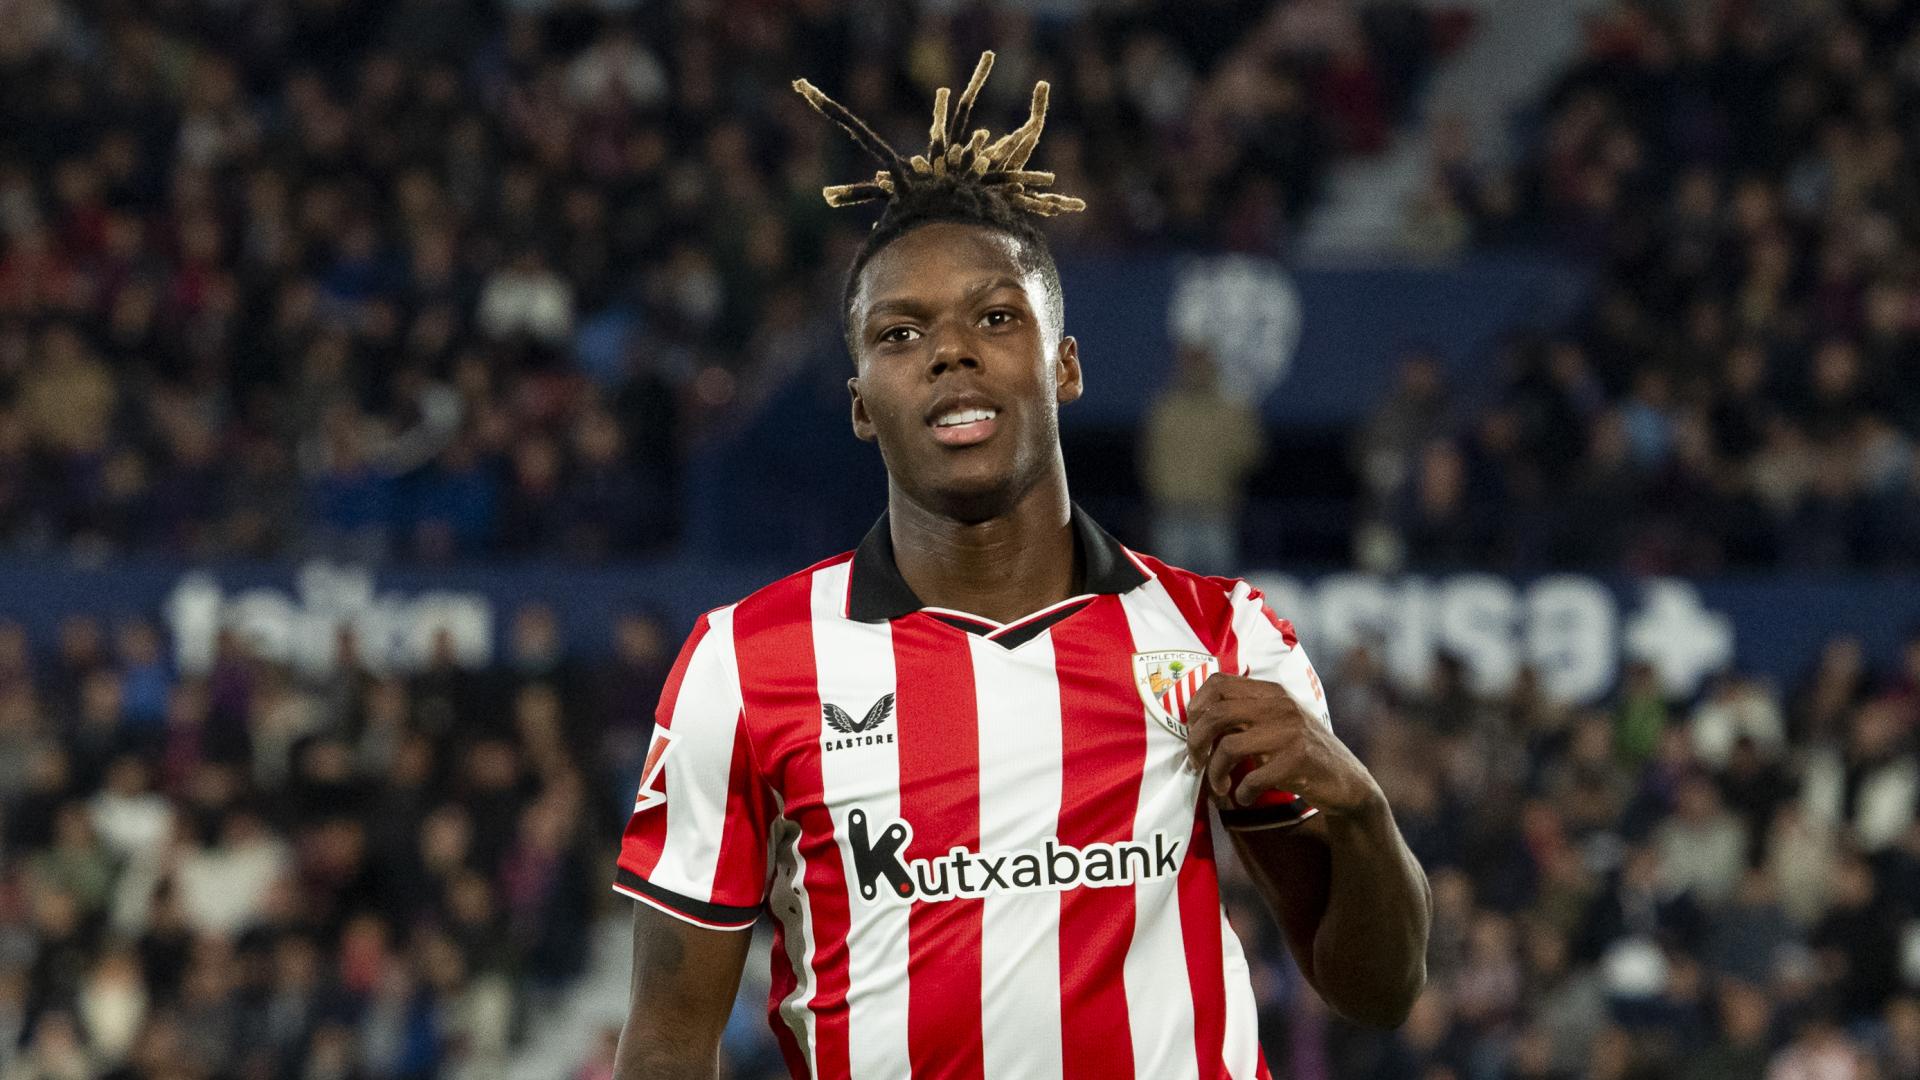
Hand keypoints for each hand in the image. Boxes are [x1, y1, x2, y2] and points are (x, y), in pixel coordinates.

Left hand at [1183, 673, 1380, 817]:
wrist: (1348, 782)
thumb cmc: (1301, 754)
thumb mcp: (1277, 723)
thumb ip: (1245, 713)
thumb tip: (1194, 722)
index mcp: (1271, 692)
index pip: (1218, 682)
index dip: (1196, 706)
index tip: (1192, 731)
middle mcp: (1280, 705)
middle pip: (1216, 714)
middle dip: (1196, 742)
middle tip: (1197, 762)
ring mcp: (1290, 731)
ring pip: (1228, 748)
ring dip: (1216, 773)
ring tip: (1220, 787)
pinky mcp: (1298, 760)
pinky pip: (1251, 778)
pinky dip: (1241, 793)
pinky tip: (1244, 798)